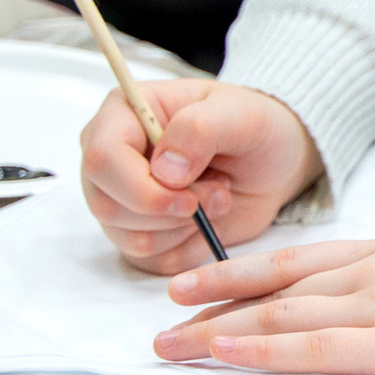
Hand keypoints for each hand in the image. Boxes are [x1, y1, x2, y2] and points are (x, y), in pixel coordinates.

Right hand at [81, 79, 320, 274]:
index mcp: (124, 114)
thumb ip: (199, 130)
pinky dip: (189, 248)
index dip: (141, 188)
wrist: (272, 162)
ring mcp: (120, 198)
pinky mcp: (140, 231)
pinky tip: (210, 221)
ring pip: (129, 238)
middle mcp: (112, 159)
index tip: (189, 198)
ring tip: (218, 197)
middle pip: (108, 206)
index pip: (102, 160)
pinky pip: (150, 260)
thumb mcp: (242, 115)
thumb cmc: (254, 128)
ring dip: (185, 229)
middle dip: (171, 213)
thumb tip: (163, 171)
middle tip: (218, 193)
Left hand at [151, 235, 374, 374]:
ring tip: (171, 347)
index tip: (191, 290)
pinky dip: (266, 349)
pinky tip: (228, 351)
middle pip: (273, 293)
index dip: (235, 277)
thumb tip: (370, 299)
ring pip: (280, 316)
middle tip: (162, 328)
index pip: (292, 264)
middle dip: (211, 310)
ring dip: (219, 332)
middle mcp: (368, 275)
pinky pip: (315, 346)